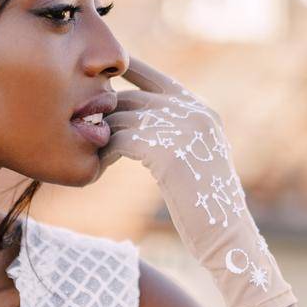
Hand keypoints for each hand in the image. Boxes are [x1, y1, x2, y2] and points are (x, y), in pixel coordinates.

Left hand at [100, 55, 297, 306]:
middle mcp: (194, 112)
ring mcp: (182, 129)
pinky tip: (98, 168)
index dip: (131, 72)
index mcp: (202, 111)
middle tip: (80, 125)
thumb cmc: (207, 208)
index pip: (158, 80)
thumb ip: (174, 137)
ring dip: (101, 135)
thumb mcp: (195, 161)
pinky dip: (104, 153)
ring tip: (87, 150)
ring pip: (123, 119)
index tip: (104, 70)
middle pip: (134, 99)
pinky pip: (120, 141)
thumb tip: (138, 129)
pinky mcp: (167, 153)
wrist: (226, 235)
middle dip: (105, 112)